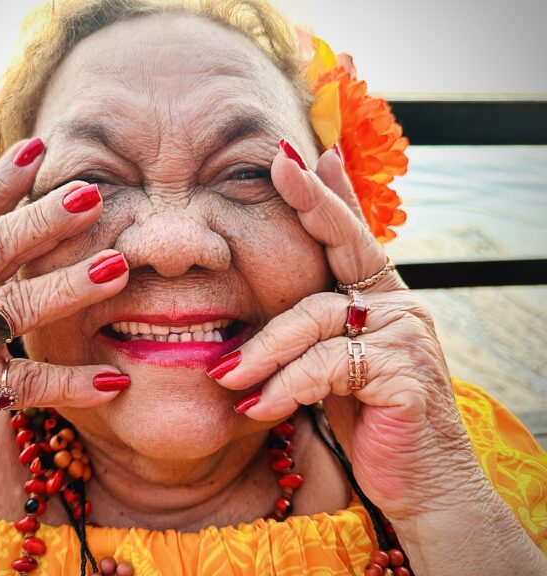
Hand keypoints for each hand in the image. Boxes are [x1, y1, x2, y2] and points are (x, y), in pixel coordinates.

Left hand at [208, 144, 487, 519]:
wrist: (416, 487)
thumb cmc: (362, 424)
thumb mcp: (326, 370)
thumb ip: (304, 335)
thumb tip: (253, 312)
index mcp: (376, 299)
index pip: (348, 236)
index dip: (327, 193)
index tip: (299, 152)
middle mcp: (397, 306)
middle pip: (346, 242)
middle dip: (312, 201)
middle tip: (279, 166)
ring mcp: (406, 336)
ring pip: (316, 318)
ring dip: (264, 350)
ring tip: (227, 378)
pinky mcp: (405, 374)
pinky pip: (327, 366)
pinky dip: (286, 387)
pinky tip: (258, 409)